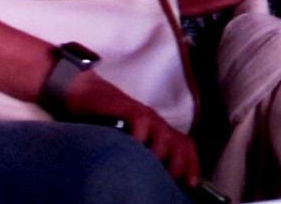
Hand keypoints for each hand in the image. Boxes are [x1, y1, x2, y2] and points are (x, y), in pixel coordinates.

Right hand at [64, 69, 199, 184]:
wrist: (89, 95)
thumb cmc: (108, 123)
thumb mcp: (130, 142)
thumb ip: (142, 156)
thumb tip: (148, 179)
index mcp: (160, 132)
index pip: (185, 147)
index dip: (191, 165)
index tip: (190, 184)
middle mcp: (157, 125)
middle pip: (180, 144)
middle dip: (179, 164)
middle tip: (170, 179)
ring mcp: (144, 116)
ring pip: (165, 136)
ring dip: (160, 153)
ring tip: (150, 168)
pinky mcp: (128, 108)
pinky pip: (141, 120)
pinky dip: (142, 135)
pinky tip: (135, 146)